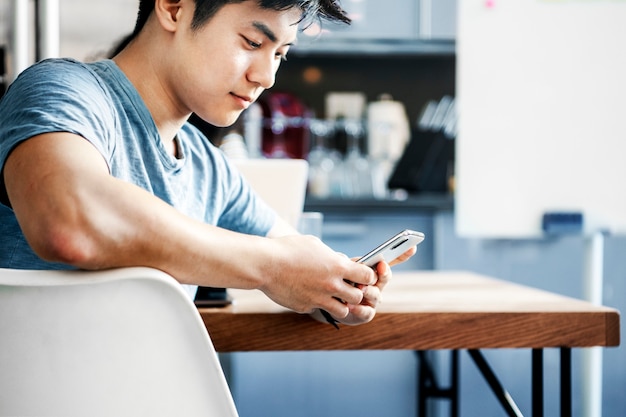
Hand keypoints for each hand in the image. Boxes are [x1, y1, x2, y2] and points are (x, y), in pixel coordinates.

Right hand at [259, 234, 376, 318]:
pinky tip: (309, 293)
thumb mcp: (315, 245)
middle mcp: (331, 285)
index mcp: (336, 266)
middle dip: (356, 292)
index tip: (363, 275)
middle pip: (358, 297)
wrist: (265, 264)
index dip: (367, 276)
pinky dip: (318, 304)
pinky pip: (319, 309)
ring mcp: (318, 299)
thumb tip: (341, 262)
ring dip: (341, 303)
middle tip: (348, 287)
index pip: (367, 276)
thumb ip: (331, 257)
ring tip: (332, 295)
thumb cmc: (288, 249)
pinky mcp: (306, 307)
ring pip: (343, 310)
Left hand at [315, 246, 416, 325]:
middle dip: (384, 272)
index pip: (391, 260)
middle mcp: (377, 284)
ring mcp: (373, 300)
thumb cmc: (340, 281)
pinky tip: (351, 305)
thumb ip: (344, 263)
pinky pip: (366, 312)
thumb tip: (343, 259)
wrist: (332, 304)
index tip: (412, 246)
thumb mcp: (342, 268)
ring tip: (360, 287)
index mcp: (374, 270)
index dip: (403, 254)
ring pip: (376, 294)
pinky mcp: (366, 314)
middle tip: (381, 266)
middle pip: (386, 277)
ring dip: (368, 290)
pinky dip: (359, 308)